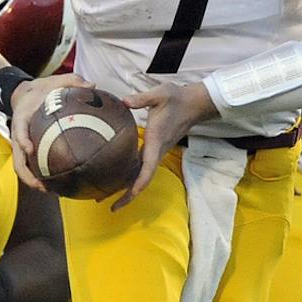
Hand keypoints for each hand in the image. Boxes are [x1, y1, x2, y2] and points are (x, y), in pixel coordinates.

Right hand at [4, 72, 83, 192]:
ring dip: (32, 181)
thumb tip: (93, 86)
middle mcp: (19, 134)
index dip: (22, 140)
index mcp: (22, 118)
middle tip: (41, 185)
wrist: (24, 94)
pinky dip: (40, 176)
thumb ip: (72, 81)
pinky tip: (56, 183)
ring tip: (48, 191)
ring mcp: (22, 144)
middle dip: (27, 175)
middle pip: (17, 160)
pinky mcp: (27, 149)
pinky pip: (32, 165)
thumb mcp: (55, 80)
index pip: (18, 130)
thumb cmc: (41, 89)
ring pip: (22, 167)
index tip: (29, 149)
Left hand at [116, 81, 215, 209]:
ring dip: (127, 189)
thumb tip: (124, 101)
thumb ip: (141, 98)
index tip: (129, 195)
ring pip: (142, 176)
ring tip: (107, 198)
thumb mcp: (160, 94)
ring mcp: (157, 152)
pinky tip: (117, 179)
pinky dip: (131, 177)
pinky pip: (142, 168)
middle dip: (128, 195)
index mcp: (156, 141)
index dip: (139, 183)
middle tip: (110, 207)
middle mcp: (157, 151)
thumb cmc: (177, 98)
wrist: (194, 103)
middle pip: (143, 179)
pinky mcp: (155, 149)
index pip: (148, 168)